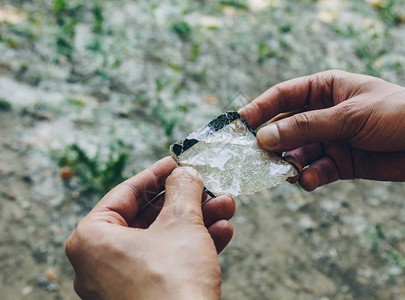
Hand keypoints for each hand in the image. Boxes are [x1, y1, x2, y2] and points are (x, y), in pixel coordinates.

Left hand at [65, 157, 234, 299]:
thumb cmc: (172, 283)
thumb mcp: (181, 223)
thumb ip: (183, 190)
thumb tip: (186, 173)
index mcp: (91, 239)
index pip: (126, 193)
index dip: (156, 173)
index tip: (176, 162)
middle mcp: (100, 262)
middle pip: (148, 216)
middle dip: (185, 200)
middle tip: (206, 185)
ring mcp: (120, 283)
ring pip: (163, 239)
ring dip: (197, 221)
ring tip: (224, 206)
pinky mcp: (142, 297)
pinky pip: (167, 262)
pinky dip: (193, 246)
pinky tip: (222, 232)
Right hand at [239, 70, 404, 190]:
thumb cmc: (396, 114)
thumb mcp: (348, 115)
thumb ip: (305, 127)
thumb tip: (264, 138)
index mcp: (324, 89)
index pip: (282, 96)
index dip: (259, 108)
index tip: (239, 124)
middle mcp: (322, 114)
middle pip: (285, 127)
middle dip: (271, 142)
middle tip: (252, 157)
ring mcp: (329, 139)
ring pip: (297, 152)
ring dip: (288, 163)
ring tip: (283, 173)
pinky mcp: (339, 163)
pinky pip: (315, 170)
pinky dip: (309, 177)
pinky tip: (307, 180)